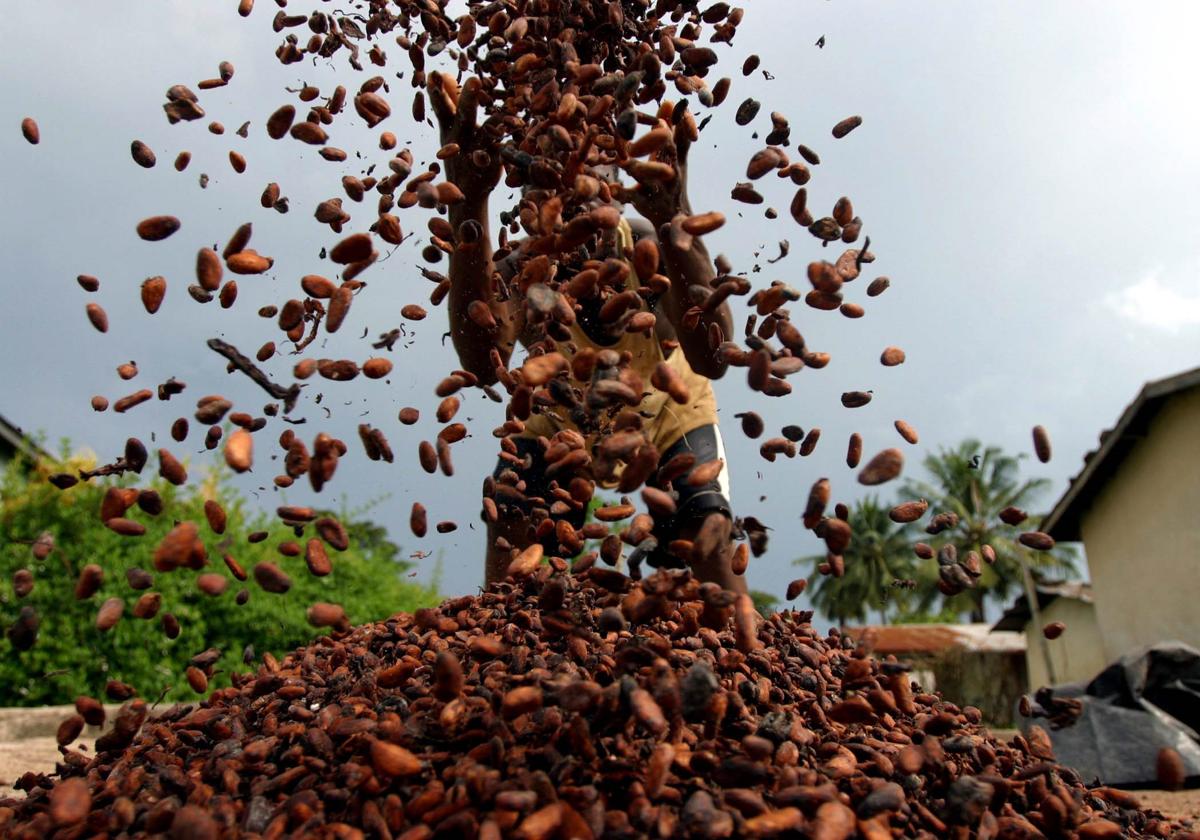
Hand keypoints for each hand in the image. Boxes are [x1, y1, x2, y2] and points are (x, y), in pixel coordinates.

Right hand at [427, 72, 501, 204]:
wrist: (467, 193)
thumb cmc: (459, 152)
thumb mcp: (450, 128)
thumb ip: (450, 101)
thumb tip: (443, 74)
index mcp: (449, 129)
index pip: (442, 108)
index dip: (438, 94)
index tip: (435, 75)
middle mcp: (461, 139)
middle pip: (464, 116)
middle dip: (468, 99)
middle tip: (474, 80)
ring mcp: (478, 151)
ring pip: (487, 132)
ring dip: (496, 122)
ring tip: (505, 111)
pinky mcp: (495, 162)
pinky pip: (505, 150)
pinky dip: (511, 142)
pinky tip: (519, 127)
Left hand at [614, 116, 694, 226]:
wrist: (672, 219)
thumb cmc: (671, 181)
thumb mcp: (675, 158)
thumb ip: (672, 132)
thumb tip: (670, 102)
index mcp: (675, 160)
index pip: (674, 143)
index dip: (669, 131)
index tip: (662, 116)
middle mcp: (669, 174)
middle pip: (667, 158)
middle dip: (661, 146)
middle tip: (655, 130)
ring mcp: (656, 189)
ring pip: (649, 178)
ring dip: (640, 167)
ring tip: (626, 159)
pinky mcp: (642, 201)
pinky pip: (631, 196)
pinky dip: (621, 192)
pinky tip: (612, 187)